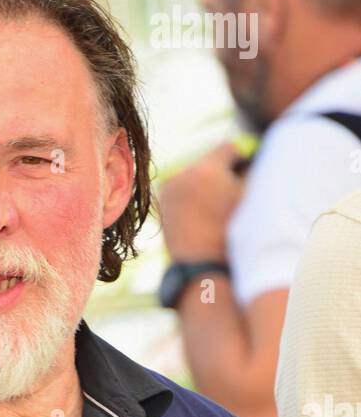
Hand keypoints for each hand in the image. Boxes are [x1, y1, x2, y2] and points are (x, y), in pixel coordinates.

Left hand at [157, 142, 244, 261]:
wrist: (203, 269)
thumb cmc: (233, 234)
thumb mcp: (251, 199)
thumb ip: (254, 169)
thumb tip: (255, 155)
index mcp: (205, 169)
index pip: (229, 148)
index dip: (243, 157)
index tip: (249, 170)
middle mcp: (181, 174)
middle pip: (210, 161)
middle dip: (223, 172)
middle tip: (233, 192)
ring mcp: (168, 189)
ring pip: (195, 175)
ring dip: (207, 184)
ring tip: (217, 207)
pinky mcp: (161, 204)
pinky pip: (182, 189)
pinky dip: (193, 196)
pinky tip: (203, 214)